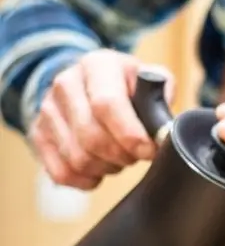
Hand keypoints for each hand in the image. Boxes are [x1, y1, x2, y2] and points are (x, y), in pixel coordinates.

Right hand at [28, 49, 173, 189]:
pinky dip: (87, 180)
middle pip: (92, 137)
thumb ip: (163, 95)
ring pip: (78, 159)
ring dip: (107, 168)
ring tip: (120, 157)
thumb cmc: (128, 86)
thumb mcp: (149, 78)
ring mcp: (47, 110)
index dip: (131, 135)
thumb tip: (164, 127)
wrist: (90, 84)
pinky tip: (101, 170)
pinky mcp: (39, 134)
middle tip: (137, 155)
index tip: (149, 151)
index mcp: (97, 65)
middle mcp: (66, 83)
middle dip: (123, 156)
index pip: (107, 104)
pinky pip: (62, 173)